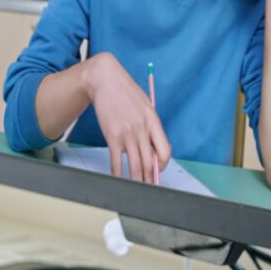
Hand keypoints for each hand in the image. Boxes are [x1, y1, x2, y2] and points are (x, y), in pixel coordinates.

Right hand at [82, 51, 168, 182]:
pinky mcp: (112, 136)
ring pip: (135, 164)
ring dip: (136, 180)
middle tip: (149, 188)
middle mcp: (142, 129)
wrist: (105, 80)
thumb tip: (152, 146)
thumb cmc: (125, 92)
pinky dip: (117, 172)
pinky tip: (117, 177)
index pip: (165, 150)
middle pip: (149, 161)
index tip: (158, 170)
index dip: (162, 165)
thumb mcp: (145, 106)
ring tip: (136, 188)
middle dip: (150, 178)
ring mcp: (127, 133)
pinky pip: (116, 160)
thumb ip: (150, 126)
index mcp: (154, 121)